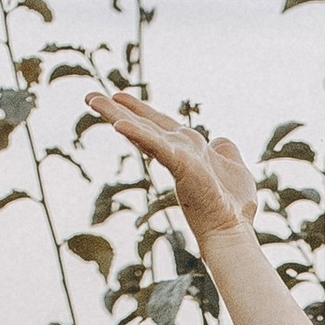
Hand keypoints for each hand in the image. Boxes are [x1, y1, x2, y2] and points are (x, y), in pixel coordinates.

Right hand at [85, 86, 258, 247]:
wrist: (234, 228)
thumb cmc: (235, 205)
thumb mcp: (233, 165)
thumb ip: (225, 150)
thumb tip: (221, 140)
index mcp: (187, 146)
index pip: (157, 124)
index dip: (138, 110)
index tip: (118, 97)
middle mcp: (179, 148)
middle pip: (142, 124)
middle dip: (115, 110)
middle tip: (89, 97)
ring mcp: (178, 156)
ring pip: (142, 131)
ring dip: (116, 115)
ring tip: (92, 100)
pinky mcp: (182, 164)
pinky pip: (157, 145)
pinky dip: (138, 135)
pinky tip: (119, 125)